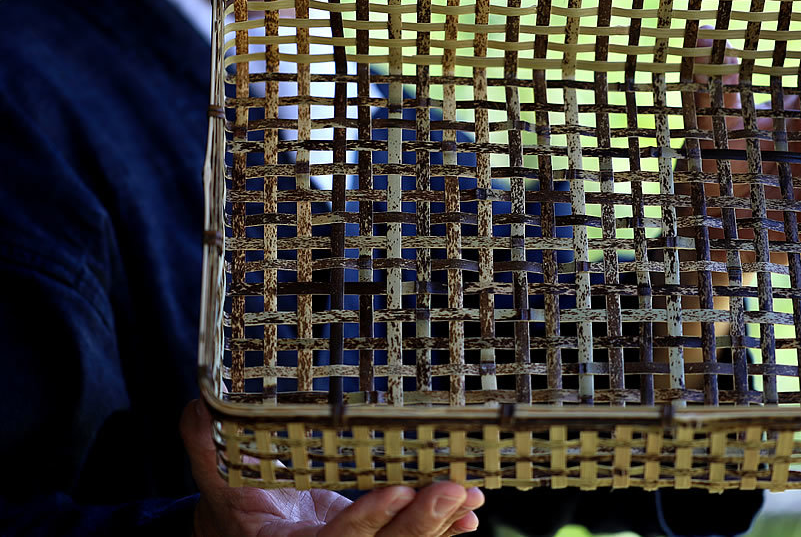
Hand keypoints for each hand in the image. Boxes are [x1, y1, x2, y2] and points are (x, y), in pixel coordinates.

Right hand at [181, 400, 483, 536]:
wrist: (244, 533)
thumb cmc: (232, 502)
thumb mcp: (216, 476)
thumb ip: (207, 445)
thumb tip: (199, 407)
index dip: (364, 519)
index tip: (397, 488)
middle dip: (418, 525)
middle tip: (453, 491)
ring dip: (438, 527)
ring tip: (469, 498)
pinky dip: (441, 532)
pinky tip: (469, 517)